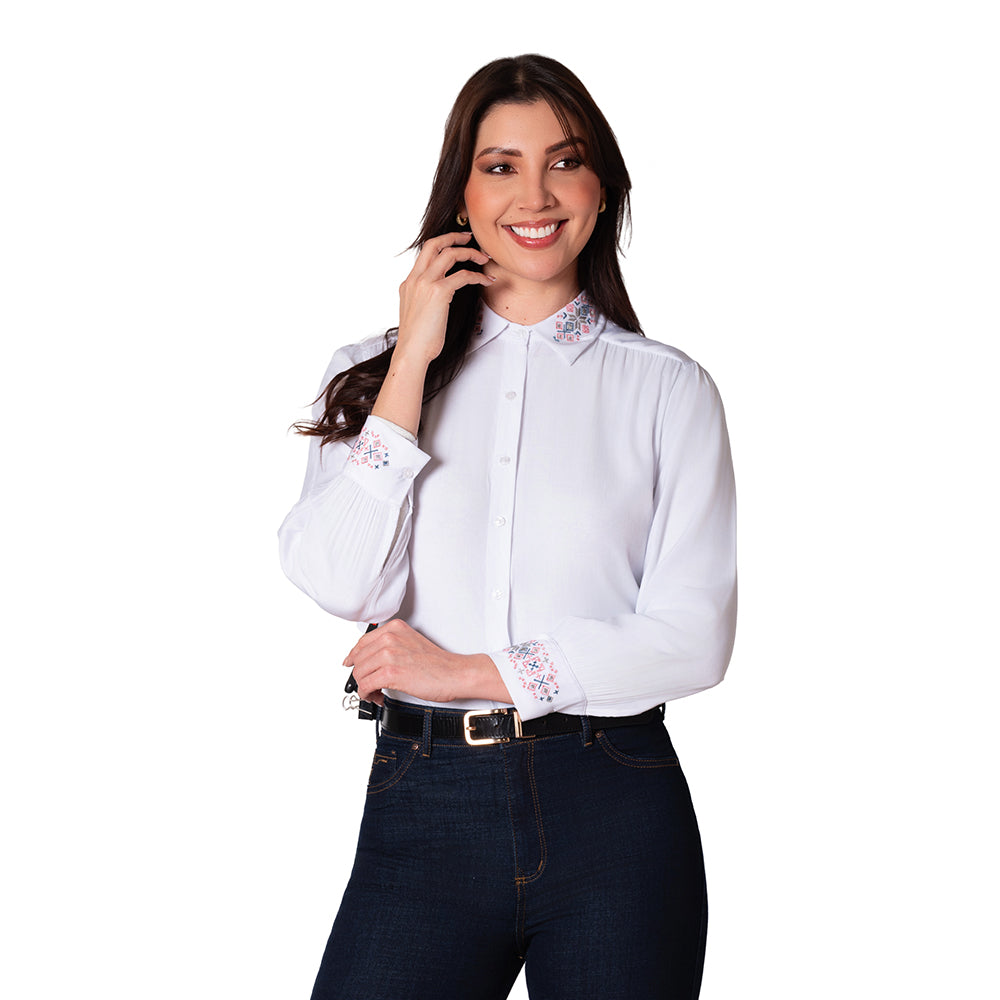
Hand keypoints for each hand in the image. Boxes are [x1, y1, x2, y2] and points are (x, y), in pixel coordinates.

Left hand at [343, 619, 510, 705]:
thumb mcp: (411, 643)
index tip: (350, 663)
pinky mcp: (391, 672)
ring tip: (375, 692)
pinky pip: (366, 686)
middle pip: (358, 659)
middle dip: (360, 675)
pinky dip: (368, 694)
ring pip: (359, 673)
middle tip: (370, 685)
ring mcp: (390, 654)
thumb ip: (390, 645)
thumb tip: (371, 658)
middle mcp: (390, 638)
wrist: (454, 674)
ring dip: (364, 687)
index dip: (353, 656)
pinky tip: (377, 696)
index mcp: (394, 628)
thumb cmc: (437, 663)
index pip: (362, 642)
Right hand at [395, 232, 492, 365]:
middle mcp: (415, 279)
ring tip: (484, 258)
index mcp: (409, 283)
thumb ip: (424, 299)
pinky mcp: (438, 292)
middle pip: (434, 244)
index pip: (425, 253)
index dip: (443, 244)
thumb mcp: (417, 313)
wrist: (411, 352)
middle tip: (470, 238)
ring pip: (450, 254)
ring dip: (470, 252)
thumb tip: (439, 297)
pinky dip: (478, 276)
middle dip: (454, 236)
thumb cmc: (417, 340)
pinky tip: (486, 280)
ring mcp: (425, 283)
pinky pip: (463, 275)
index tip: (457, 244)